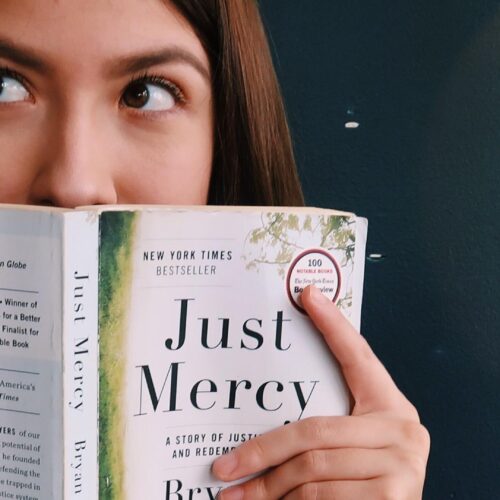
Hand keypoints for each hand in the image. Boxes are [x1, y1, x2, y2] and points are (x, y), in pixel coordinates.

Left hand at [212, 285, 429, 498]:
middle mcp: (401, 427)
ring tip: (239, 497)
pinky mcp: (394, 497)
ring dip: (270, 489)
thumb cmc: (369, 477)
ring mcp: (402, 463)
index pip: (357, 356)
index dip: (333, 324)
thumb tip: (267, 426)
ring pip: (312, 472)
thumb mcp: (356, 443)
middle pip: (314, 431)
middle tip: (224, 469)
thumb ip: (327, 429)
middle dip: (262, 454)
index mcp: (389, 404)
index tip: (308, 293)